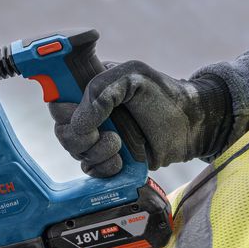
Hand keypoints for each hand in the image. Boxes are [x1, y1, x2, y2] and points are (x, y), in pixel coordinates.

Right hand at [49, 61, 231, 176]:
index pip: (57, 101)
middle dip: (80, 136)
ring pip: (75, 152)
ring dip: (96, 152)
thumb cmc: (164, 96)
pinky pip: (90, 170)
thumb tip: (78, 124)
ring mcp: (98, 138)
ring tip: (119, 144)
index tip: (77, 114)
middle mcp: (90, 114)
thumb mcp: (132, 77)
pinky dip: (103, 167)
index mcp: (90, 90)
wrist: (190, 126)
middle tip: (102, 133)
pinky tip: (120, 161)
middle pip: (62, 131)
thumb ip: (101, 91)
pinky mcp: (108, 160)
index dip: (63, 111)